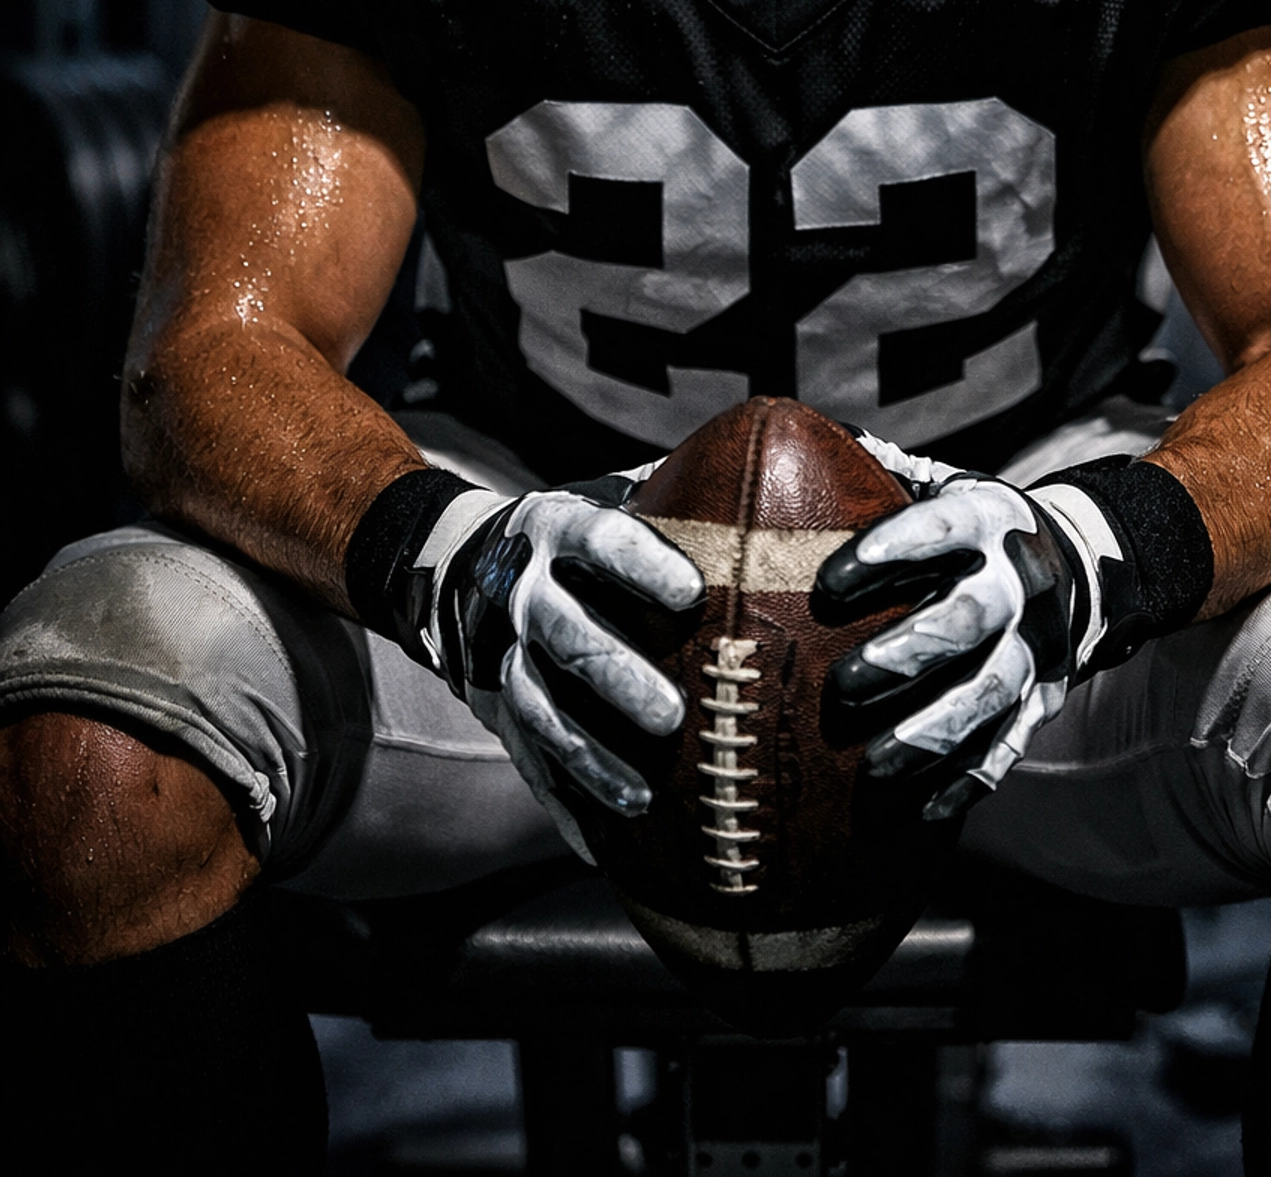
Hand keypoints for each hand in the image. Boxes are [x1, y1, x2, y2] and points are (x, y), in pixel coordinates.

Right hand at [422, 472, 704, 859]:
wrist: (455, 562)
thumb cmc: (571, 532)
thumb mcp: (605, 492)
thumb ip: (673, 488)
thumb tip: (771, 467)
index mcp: (555, 529)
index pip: (598, 539)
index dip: (641, 564)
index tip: (691, 590)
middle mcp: (523, 592)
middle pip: (567, 637)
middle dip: (618, 677)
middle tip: (673, 715)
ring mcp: (502, 655)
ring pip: (542, 712)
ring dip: (590, 756)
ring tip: (642, 798)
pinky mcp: (494, 709)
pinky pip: (526, 761)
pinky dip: (562, 804)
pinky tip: (599, 847)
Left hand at [818, 451, 1077, 820]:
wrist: (1083, 564)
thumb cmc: (978, 528)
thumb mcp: (947, 486)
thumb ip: (885, 472)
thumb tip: (800, 434)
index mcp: (990, 521)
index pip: (940, 530)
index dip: (887, 551)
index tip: (827, 582)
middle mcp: (1021, 585)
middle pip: (967, 622)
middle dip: (905, 656)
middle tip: (843, 684)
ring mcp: (1037, 648)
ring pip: (989, 696)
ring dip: (932, 733)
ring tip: (873, 765)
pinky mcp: (1044, 700)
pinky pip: (1008, 747)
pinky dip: (966, 782)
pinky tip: (922, 811)